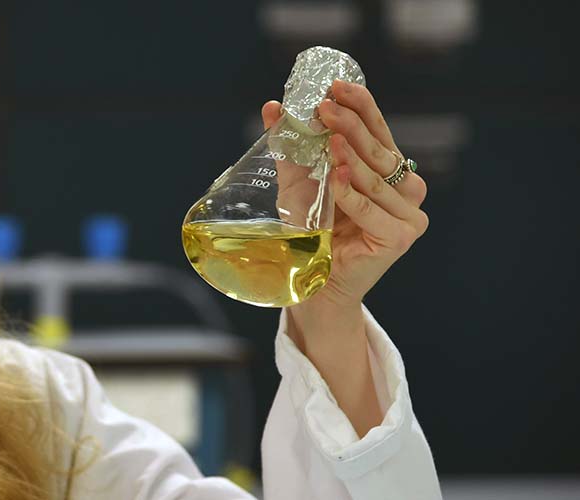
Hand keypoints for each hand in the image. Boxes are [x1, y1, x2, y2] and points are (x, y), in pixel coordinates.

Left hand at [262, 80, 429, 310]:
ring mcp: (409, 216)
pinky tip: (337, 177)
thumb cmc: (312, 231)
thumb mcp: (298, 182)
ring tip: (330, 138)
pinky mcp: (400, 238)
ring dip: (352, 156)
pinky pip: (372, 210)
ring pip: (377, 178)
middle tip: (326, 106)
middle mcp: (407, 191)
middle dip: (351, 125)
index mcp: (389, 172)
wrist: (312, 280)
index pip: (379, 132)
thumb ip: (290, 147)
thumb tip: (272, 106)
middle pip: (380, 151)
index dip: (362, 106)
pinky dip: (352, 193)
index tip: (336, 85)